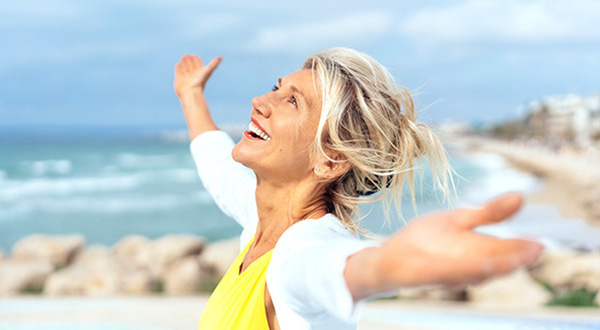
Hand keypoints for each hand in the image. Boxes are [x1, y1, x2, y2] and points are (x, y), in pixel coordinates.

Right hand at [174, 54, 221, 96]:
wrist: (190, 93)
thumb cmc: (199, 83)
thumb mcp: (208, 71)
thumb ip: (214, 64)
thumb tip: (221, 57)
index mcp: (200, 72)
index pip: (198, 64)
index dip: (196, 59)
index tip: (195, 56)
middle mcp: (193, 74)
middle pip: (191, 65)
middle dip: (189, 60)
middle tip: (187, 56)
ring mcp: (186, 77)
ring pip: (185, 67)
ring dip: (183, 62)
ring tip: (183, 58)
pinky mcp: (179, 79)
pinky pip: (179, 72)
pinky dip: (178, 67)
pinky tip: (178, 65)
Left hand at [377, 194, 543, 287]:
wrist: (391, 256)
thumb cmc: (427, 240)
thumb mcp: (459, 219)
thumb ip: (488, 213)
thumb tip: (521, 198)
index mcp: (477, 250)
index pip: (505, 250)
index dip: (522, 249)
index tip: (540, 245)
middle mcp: (468, 264)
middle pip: (496, 264)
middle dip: (514, 260)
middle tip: (534, 252)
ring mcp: (449, 272)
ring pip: (476, 272)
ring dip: (495, 268)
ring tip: (513, 261)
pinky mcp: (429, 275)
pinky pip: (450, 274)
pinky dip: (465, 271)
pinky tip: (480, 268)